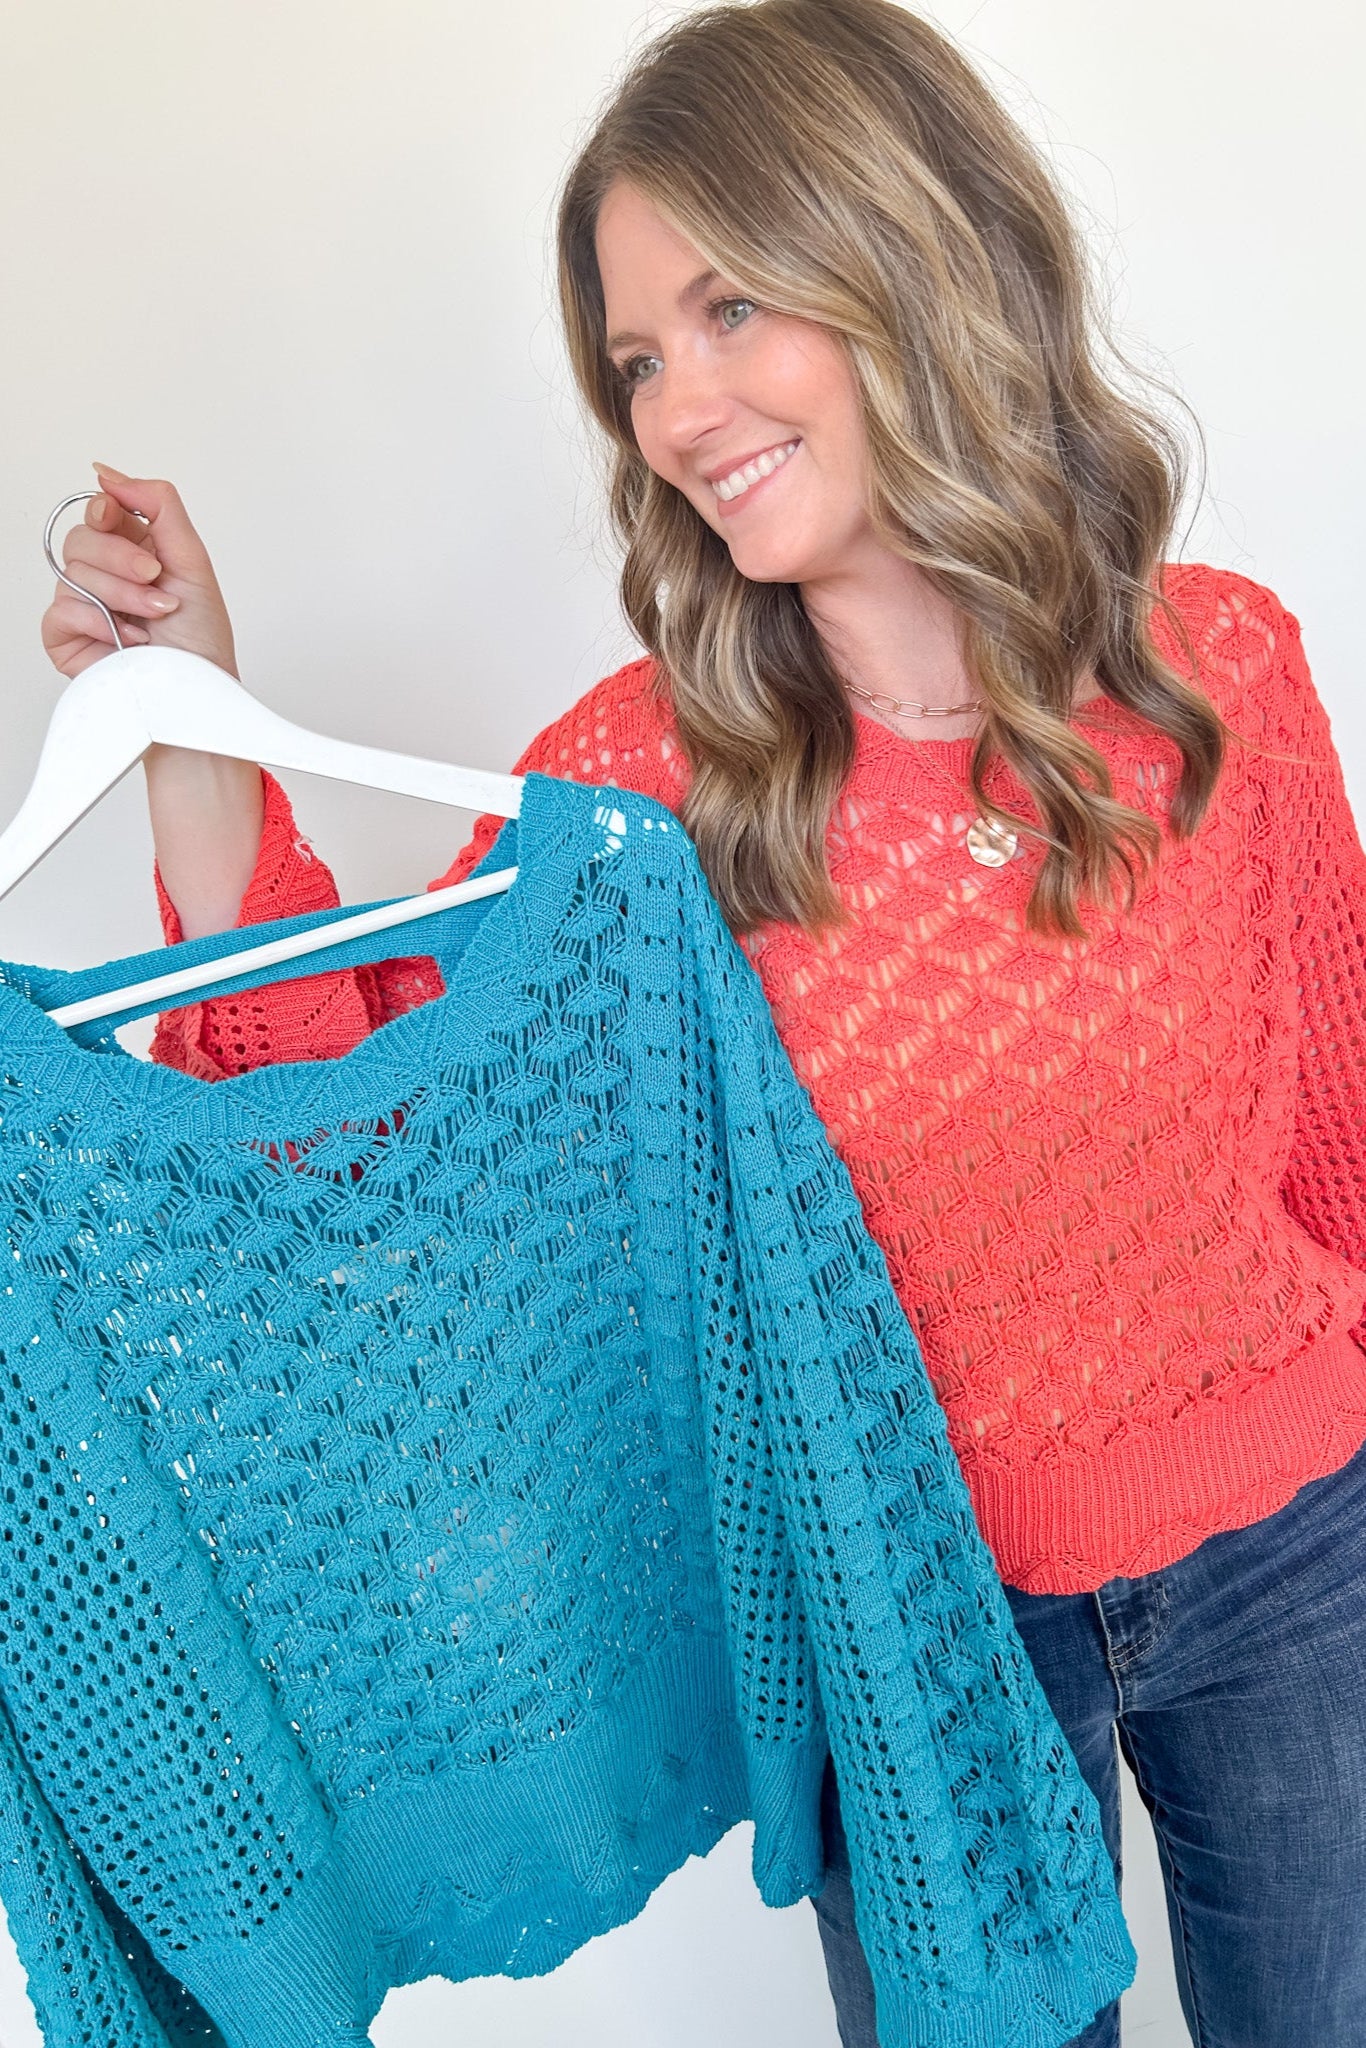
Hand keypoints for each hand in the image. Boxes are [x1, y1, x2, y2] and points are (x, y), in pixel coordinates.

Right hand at [40, 464, 238, 680]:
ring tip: (153, 621)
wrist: (195, 690)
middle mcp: (106, 575)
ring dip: (122, 596)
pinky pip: (60, 610)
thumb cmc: (201, 638)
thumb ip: (158, 505)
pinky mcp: (66, 637)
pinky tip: (128, 640)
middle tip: (155, 582)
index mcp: (135, 551)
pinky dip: (98, 622)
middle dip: (122, 560)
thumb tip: (107, 473)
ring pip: (73, 572)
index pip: (100, 512)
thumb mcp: (192, 559)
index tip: (114, 516)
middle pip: (82, 538)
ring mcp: (83, 605)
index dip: (103, 509)